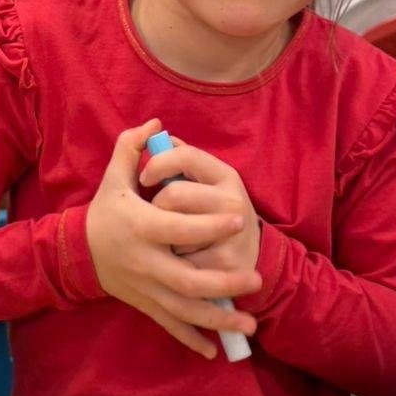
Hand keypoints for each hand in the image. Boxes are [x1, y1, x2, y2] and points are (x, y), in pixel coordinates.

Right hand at [86, 120, 260, 359]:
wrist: (77, 253)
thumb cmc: (105, 212)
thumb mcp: (114, 178)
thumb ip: (131, 147)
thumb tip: (156, 123)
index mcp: (140, 227)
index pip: (177, 227)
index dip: (208, 224)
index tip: (240, 218)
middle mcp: (144, 261)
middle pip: (187, 279)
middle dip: (224, 283)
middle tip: (256, 279)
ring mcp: (145, 287)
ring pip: (183, 310)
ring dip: (217, 320)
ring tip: (249, 324)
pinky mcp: (145, 304)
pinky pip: (170, 325)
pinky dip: (191, 339)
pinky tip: (215, 350)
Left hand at [139, 136, 261, 278]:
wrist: (250, 257)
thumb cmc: (216, 213)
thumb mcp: (207, 183)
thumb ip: (182, 160)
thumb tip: (154, 133)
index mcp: (226, 175)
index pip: (185, 156)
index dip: (157, 163)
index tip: (145, 177)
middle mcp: (233, 200)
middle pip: (173, 194)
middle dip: (157, 205)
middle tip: (159, 215)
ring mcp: (231, 232)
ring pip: (173, 227)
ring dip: (163, 234)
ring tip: (171, 237)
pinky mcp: (223, 262)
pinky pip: (179, 257)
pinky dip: (173, 260)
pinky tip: (182, 260)